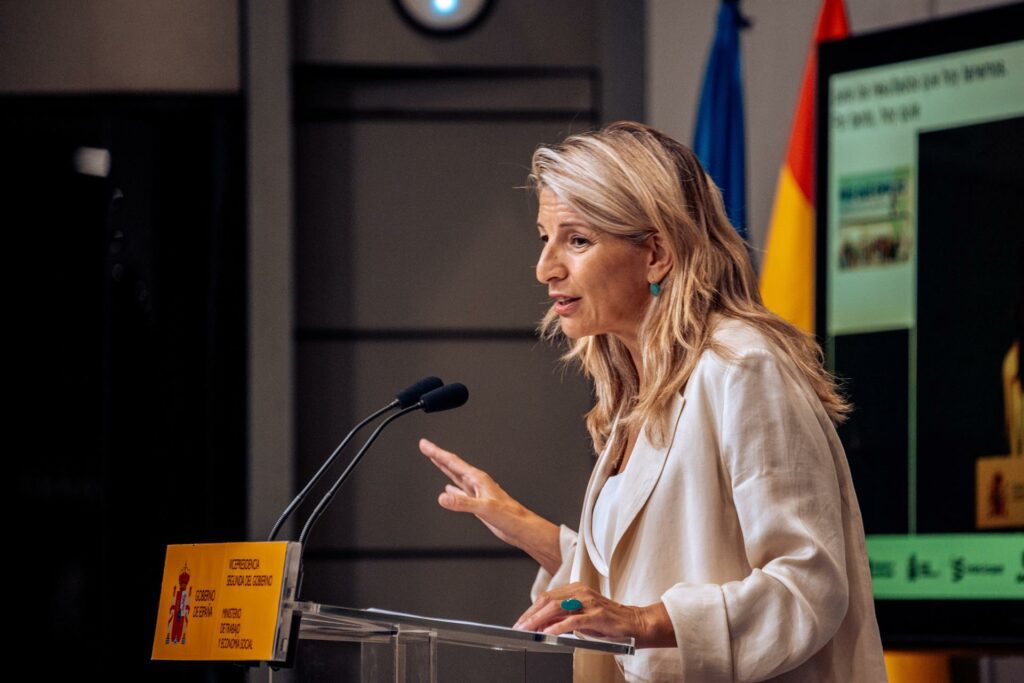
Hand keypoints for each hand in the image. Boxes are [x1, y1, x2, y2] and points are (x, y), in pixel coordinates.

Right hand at [419, 438, 560, 571]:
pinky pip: (461, 492)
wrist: (522, 528)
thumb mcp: (484, 508)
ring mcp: (477, 492)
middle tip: (425, 446)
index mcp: (478, 479)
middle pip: (453, 465)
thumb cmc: (510, 516)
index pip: (452, 462)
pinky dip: (453, 490)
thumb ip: (463, 503)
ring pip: (456, 476)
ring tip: (435, 460)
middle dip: (437, 456)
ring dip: (444, 468)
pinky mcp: (478, 503)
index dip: (437, 453)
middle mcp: (477, 483)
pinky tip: (448, 491)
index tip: (425, 444)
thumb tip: (443, 497)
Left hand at [513, 582, 674, 647]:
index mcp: (576, 589)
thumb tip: (540, 626)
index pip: (547, 597)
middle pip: (548, 601)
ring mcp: (589, 602)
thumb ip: (562, 618)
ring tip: (528, 631)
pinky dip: (558, 627)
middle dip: (530, 616)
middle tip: (519, 628)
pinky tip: (548, 633)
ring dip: (539, 621)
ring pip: (557, 608)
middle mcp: (581, 592)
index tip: (520, 622)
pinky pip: (573, 621)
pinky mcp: (597, 615)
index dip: (531, 610)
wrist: (635, 623)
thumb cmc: (608, 621)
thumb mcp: (581, 618)